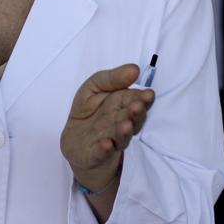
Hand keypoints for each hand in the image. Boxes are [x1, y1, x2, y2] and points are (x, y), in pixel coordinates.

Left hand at [60, 64, 154, 191]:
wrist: (76, 146)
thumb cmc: (88, 114)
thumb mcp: (93, 89)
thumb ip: (111, 78)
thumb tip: (135, 69)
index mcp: (122, 107)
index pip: (134, 101)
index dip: (141, 98)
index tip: (148, 94)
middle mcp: (120, 124)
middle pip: (131, 119)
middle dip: (135, 113)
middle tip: (138, 107)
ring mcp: (110, 140)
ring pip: (121, 136)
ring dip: (124, 131)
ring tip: (125, 124)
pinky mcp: (96, 154)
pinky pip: (102, 152)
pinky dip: (104, 149)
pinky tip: (106, 143)